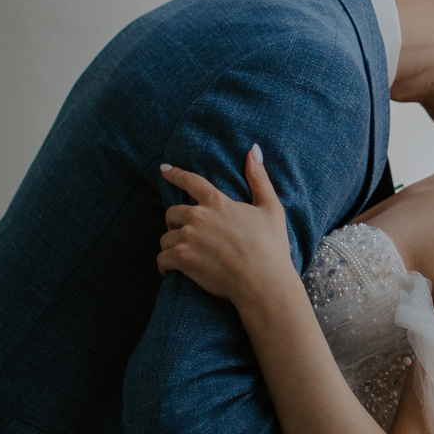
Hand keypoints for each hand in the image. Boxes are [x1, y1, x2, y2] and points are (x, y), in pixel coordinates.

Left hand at [157, 148, 293, 304]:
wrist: (263, 283)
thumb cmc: (271, 247)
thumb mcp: (271, 208)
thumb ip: (259, 178)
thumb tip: (254, 150)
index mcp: (217, 202)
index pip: (190, 182)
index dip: (175, 174)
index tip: (164, 170)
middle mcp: (198, 216)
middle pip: (172, 213)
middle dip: (175, 222)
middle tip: (185, 234)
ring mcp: (188, 238)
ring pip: (166, 237)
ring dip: (171, 245)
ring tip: (182, 255)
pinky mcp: (182, 259)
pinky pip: (162, 258)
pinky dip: (164, 265)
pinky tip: (170, 271)